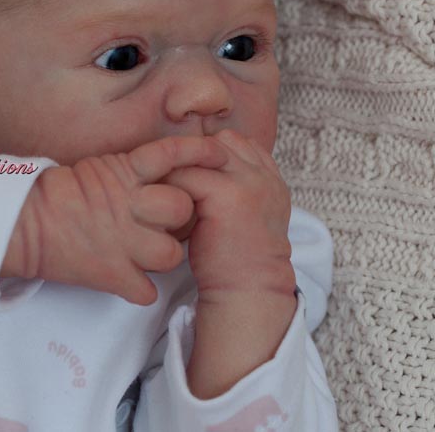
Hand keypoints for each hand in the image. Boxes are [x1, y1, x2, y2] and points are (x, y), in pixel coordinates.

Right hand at [1, 136, 227, 304]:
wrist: (24, 223)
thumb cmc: (61, 192)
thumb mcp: (102, 166)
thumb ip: (136, 170)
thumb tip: (171, 169)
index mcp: (124, 172)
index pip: (172, 155)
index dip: (200, 155)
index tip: (220, 156)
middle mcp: (128, 204)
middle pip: (181, 209)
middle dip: (181, 216)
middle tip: (168, 221)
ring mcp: (121, 241)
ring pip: (171, 254)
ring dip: (164, 255)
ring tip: (149, 252)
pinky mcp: (111, 274)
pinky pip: (147, 291)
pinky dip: (142, 290)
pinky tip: (133, 280)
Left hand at [161, 129, 295, 299]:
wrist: (247, 293)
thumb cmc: (237, 263)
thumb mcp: (245, 219)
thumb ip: (235, 191)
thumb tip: (200, 171)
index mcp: (272, 181)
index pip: (238, 144)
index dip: (211, 157)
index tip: (192, 179)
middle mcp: (265, 177)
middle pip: (220, 142)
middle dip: (195, 157)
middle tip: (173, 180)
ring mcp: (250, 182)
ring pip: (202, 153)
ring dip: (181, 167)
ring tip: (165, 190)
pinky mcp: (228, 193)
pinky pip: (187, 174)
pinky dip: (170, 186)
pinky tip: (163, 205)